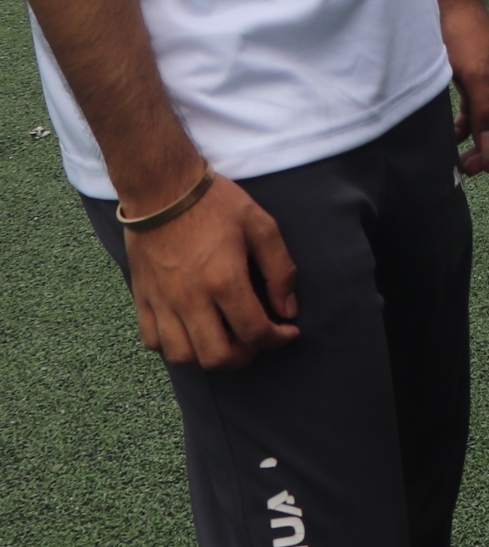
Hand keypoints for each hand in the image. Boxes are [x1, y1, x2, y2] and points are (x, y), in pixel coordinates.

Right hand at [123, 174, 299, 369]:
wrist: (162, 189)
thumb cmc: (215, 204)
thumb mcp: (261, 226)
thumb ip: (280, 270)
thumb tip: (287, 309)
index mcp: (224, 281)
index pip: (254, 332)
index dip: (277, 340)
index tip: (287, 333)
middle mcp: (190, 299)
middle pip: (217, 357)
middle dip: (245, 357)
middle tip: (257, 342)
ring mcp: (162, 302)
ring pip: (182, 357)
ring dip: (209, 358)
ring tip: (227, 340)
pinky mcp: (142, 299)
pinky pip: (153, 342)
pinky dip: (174, 348)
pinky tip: (193, 333)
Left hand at [443, 0, 488, 174]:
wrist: (449, 6)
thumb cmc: (466, 36)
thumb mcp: (475, 77)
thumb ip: (484, 113)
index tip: (487, 166)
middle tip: (468, 167)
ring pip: (488, 123)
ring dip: (477, 142)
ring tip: (459, 159)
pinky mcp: (472, 83)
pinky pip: (473, 113)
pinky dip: (465, 128)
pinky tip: (451, 137)